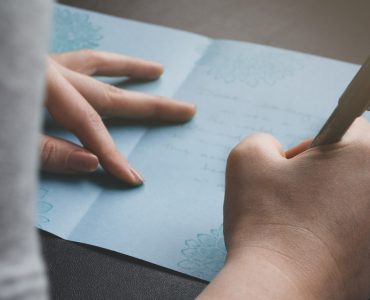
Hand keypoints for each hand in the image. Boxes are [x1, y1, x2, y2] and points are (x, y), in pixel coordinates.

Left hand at [41, 50, 195, 184]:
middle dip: (150, 106)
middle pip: (109, 93)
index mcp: (43, 84)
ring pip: (97, 64)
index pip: (89, 124)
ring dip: (130, 69)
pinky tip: (114, 64)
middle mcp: (49, 69)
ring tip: (158, 70)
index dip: (112, 154)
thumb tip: (91, 163)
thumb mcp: (7, 145)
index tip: (133, 178)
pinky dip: (102, 63)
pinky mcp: (40, 66)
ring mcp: (45, 64)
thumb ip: (47, 153)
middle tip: (186, 109)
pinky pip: (78, 60)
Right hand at [199, 117, 369, 298]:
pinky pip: (355, 229)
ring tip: (300, 221)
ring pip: (355, 196)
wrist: (279, 288)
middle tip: (293, 194)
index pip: (346, 128)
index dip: (312, 145)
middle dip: (322, 172)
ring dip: (328, 200)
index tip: (293, 167)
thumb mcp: (247, 161)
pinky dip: (335, 230)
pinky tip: (311, 243)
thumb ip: (261, 141)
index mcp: (363, 155)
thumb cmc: (265, 221)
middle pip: (354, 164)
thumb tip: (276, 153)